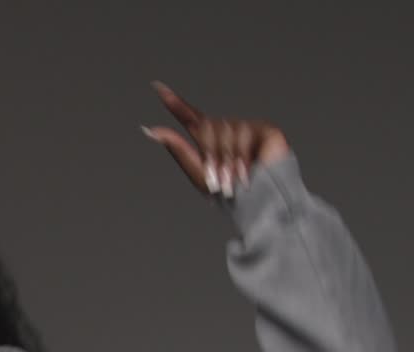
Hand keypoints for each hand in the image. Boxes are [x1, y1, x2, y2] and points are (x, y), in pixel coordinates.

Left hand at [141, 81, 288, 198]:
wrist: (257, 202)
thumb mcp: (196, 170)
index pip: (189, 116)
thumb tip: (149, 129)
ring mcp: (246, 128)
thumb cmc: (227, 194)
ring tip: (234, 179)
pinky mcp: (264, 129)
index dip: (174, 103)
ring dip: (226, 158)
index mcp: (208, 140)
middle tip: (218, 180)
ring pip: (225, 129)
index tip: (156, 86)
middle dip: (210, 154)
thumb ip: (175, 146)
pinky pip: (244, 132)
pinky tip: (249, 171)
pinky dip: (242, 156)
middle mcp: (226, 130)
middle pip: (206, 126)